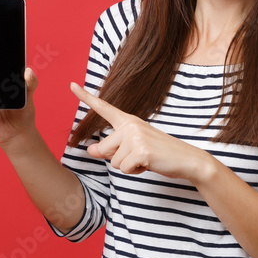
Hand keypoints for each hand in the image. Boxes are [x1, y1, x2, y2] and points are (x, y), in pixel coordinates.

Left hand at [69, 82, 213, 182]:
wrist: (187, 159)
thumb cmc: (159, 154)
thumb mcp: (133, 148)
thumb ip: (111, 148)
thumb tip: (89, 150)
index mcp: (128, 121)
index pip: (104, 108)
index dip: (86, 97)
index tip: (71, 85)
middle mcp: (130, 125)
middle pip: (103, 149)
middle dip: (116, 159)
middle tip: (138, 156)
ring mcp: (136, 137)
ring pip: (113, 162)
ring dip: (128, 166)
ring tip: (146, 159)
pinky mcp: (141, 151)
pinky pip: (124, 169)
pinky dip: (135, 172)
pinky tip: (149, 164)